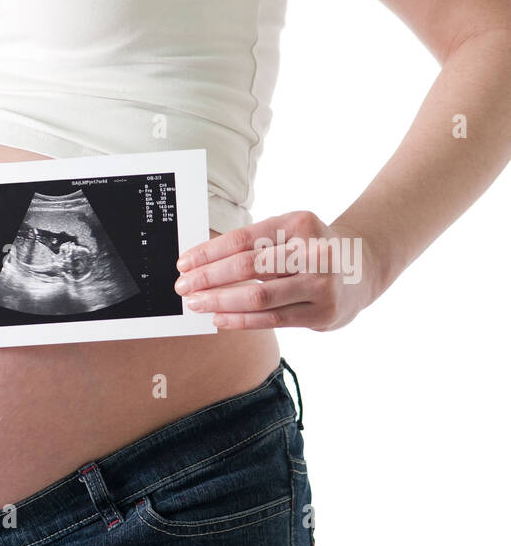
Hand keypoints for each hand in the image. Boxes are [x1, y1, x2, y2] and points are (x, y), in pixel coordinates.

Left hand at [175, 211, 377, 331]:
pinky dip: (240, 320)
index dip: (209, 253)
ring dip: (220, 301)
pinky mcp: (322, 312)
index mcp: (299, 224)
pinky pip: (272, 319)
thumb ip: (253, 245)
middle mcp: (313, 252)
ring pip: (259, 296)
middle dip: (209, 277)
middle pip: (248, 265)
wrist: (363, 268)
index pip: (243, 239)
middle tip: (183, 286)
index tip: (184, 264)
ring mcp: (320, 284)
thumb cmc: (310, 251)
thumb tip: (202, 264)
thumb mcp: (288, 234)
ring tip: (196, 303)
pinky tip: (218, 318)